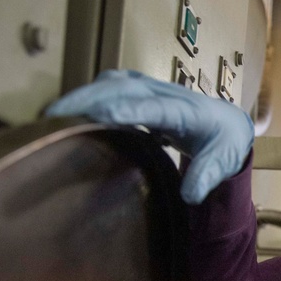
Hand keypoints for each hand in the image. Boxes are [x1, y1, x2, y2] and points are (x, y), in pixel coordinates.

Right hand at [46, 70, 253, 203]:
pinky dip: (90, 98)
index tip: (103, 116)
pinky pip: (112, 90)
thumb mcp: (224, 161)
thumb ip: (208, 175)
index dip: (130, 110)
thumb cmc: (225, 142)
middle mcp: (166, 94)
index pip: (156, 108)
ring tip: (53, 115)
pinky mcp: (141, 94)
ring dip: (84, 95)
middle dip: (89, 99)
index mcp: (188, 111)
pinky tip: (70, 116)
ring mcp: (152, 91)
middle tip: (55, 117)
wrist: (227, 123)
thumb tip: (190, 195)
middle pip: (124, 88)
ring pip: (113, 85)